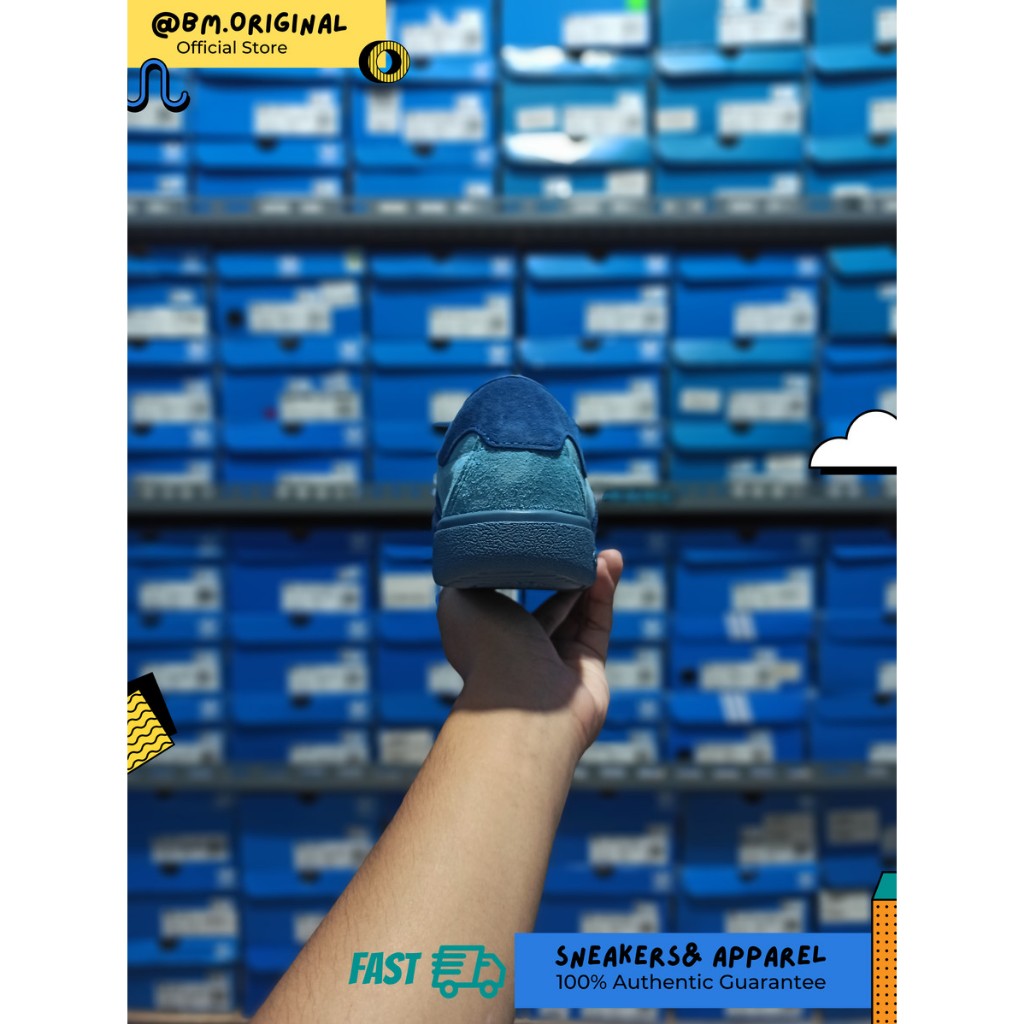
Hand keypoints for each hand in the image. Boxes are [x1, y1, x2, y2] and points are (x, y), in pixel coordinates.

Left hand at [436, 549, 623, 758]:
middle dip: (565, 574)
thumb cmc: (485, 649)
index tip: (540, 544)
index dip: (526, 570)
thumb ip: (465, 576)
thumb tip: (473, 557)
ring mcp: (556, 662)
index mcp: (489, 636)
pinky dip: (604, 594)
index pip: (508, 600)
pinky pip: (597, 624)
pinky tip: (608, 565)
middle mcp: (521, 652)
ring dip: (591, 578)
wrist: (522, 700)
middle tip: (577, 546)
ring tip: (603, 551)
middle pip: (549, 604)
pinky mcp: (588, 669)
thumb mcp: (458, 600)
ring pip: (578, 612)